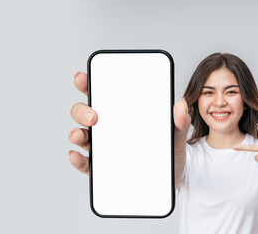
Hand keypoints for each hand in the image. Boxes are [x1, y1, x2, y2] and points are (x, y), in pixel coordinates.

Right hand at [68, 72, 190, 174]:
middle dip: (82, 110)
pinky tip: (77, 156)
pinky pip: (86, 163)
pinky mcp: (103, 168)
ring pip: (82, 136)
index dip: (88, 84)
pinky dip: (77, 159)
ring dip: (76, 133)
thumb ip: (179, 121)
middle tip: (93, 116)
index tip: (82, 78)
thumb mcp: (176, 135)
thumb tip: (181, 106)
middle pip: (85, 113)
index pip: (102, 95)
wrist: (172, 178)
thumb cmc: (169, 151)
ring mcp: (104, 148)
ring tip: (80, 135)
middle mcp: (109, 128)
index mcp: (124, 113)